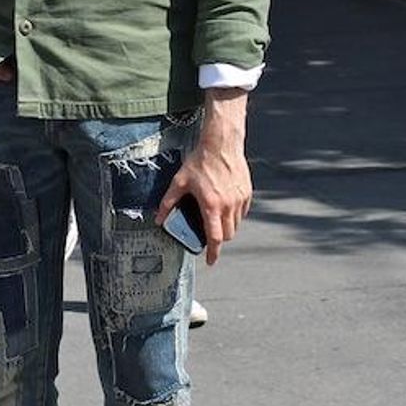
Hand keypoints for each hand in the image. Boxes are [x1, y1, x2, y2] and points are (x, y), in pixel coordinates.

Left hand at [155, 89, 250, 265]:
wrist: (221, 143)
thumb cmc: (200, 161)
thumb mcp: (179, 182)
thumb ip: (168, 203)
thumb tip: (158, 219)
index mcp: (212, 205)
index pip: (215, 238)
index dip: (213, 253)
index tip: (210, 261)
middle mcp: (229, 205)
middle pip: (228, 234)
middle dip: (219, 240)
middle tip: (210, 237)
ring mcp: (240, 199)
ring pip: (237, 224)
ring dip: (227, 228)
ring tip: (216, 221)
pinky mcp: (247, 192)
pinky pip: (242, 212)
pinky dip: (235, 215)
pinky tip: (225, 208)